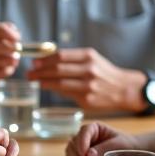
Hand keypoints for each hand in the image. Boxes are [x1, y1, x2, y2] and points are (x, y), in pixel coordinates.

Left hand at [27, 48, 145, 111]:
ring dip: (44, 81)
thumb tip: (47, 63)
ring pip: (60, 82)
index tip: (34, 62)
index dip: (45, 59)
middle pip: (58, 69)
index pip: (61, 56)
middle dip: (40, 71)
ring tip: (35, 80)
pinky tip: (48, 87)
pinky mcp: (87, 99)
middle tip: (30, 73)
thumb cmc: (104, 72)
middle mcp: (89, 70)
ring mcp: (88, 86)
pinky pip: (66, 93)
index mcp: (89, 56)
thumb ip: (72, 60)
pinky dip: (55, 89)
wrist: (124, 89)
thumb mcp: (92, 59)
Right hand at [65, 122, 138, 155]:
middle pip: (72, 148)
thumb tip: (89, 155)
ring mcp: (81, 155)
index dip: (81, 142)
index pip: (83, 132)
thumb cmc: (126, 146)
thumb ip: (105, 148)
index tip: (85, 153)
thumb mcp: (119, 144)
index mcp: (93, 130)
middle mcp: (84, 141)